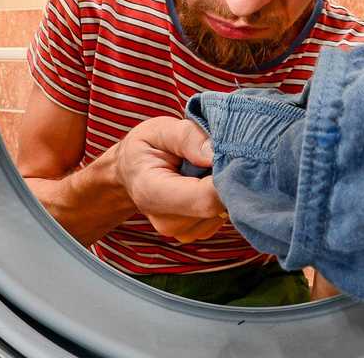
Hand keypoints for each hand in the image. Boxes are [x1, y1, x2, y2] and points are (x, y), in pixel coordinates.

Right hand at [114, 116, 226, 243]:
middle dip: (227, 180)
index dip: (227, 180)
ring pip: (223, 212)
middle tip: (218, 155)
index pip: (204, 199)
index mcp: (152, 192)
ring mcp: (180, 231)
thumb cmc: (146, 146)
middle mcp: (165, 221)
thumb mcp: (159, 130)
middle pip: (217, 207)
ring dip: (223, 189)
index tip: (232, 155)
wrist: (130, 171)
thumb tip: (215, 153)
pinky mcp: (194, 232)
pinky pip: (221, 216)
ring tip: (204, 169)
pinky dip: (220, 198)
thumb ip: (186, 136)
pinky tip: (204, 182)